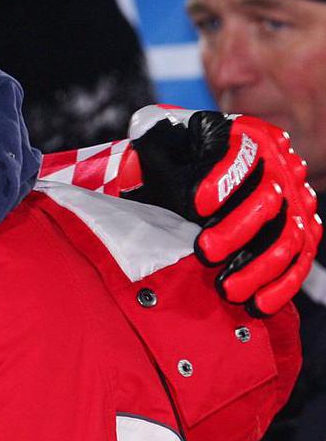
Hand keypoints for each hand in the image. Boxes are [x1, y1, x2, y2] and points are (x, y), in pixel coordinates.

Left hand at [124, 106, 321, 315]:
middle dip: (236, 231)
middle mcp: (280, 165)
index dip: (224, 180)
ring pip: (288, 238)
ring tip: (226, 288)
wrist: (190, 175)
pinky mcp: (301, 232)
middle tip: (204, 252)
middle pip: (268, 201)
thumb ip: (153, 142)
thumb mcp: (161, 142)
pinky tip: (256, 304)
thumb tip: (139, 151)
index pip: (244, 154)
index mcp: (248, 136)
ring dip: (257, 268)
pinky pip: (300, 262)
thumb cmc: (173, 158)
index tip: (197, 205)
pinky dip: (281, 286)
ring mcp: (295, 201)